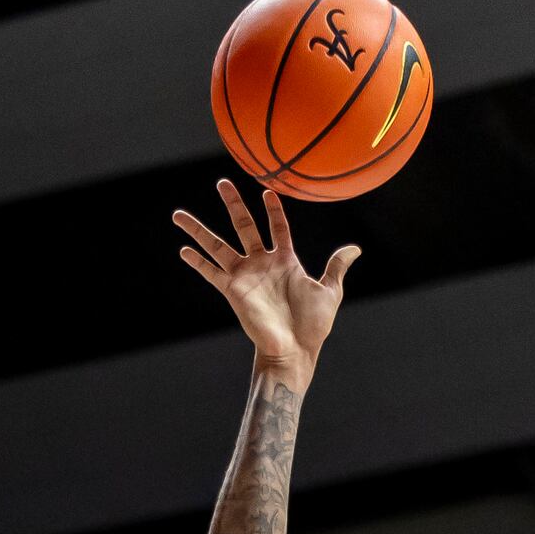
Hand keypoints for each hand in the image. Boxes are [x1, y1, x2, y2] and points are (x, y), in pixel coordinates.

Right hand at [173, 180, 357, 391]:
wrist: (295, 351)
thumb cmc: (313, 326)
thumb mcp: (330, 291)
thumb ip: (337, 266)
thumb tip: (356, 248)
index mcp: (285, 261)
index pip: (277, 227)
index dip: (273, 209)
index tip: (267, 191)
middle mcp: (262, 264)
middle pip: (244, 226)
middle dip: (233, 204)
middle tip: (222, 182)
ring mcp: (245, 276)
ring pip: (218, 245)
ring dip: (199, 230)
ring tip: (178, 214)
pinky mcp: (233, 291)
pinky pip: (212, 272)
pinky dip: (198, 262)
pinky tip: (183, 250)